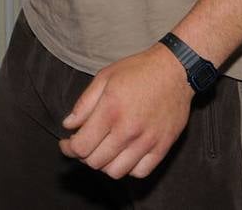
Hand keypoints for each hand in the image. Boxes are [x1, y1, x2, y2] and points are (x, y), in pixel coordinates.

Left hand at [58, 43, 191, 178]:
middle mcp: (128, 130)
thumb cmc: (138, 71)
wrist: (175, 70)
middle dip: (83, 156)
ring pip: (116, 172)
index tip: (67, 143)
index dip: (68, 148)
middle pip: (95, 162)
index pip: (81, 146)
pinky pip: (140, 172)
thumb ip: (84, 104)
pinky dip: (128, 169)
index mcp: (110, 111)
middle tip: (84, 144)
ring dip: (104, 164)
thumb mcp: (104, 77)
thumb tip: (68, 125)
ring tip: (103, 150)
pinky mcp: (163, 147)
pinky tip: (124, 154)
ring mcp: (147, 141)